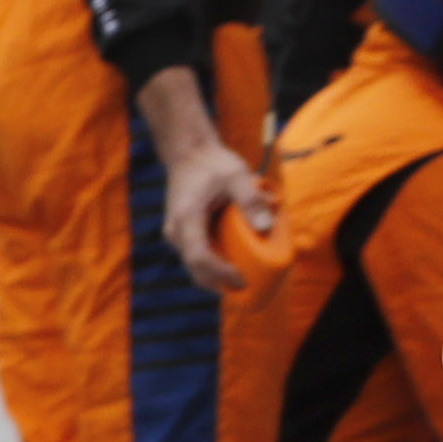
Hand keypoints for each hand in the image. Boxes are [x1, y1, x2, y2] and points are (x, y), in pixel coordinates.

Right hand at [133, 69, 273, 294]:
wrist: (188, 153)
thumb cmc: (213, 163)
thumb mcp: (236, 175)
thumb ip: (251, 199)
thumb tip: (266, 227)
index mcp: (186, 219)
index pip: (200, 257)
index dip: (220, 274)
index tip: (242, 280)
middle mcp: (176, 231)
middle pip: (195, 269)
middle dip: (220, 283)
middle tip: (247, 288)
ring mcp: (175, 234)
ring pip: (194, 266)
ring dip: (216, 276)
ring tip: (243, 277)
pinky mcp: (181, 234)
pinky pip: (196, 257)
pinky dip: (212, 266)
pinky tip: (232, 264)